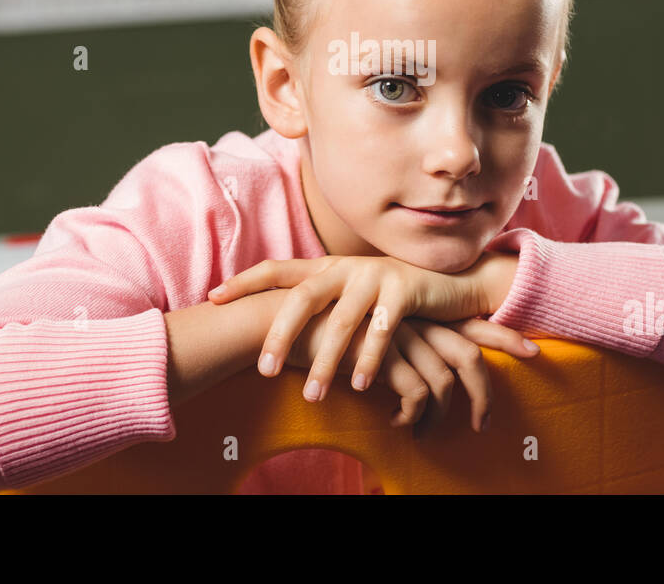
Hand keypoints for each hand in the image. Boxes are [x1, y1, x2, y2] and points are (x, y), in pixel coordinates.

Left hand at [209, 254, 487, 401]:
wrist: (451, 279)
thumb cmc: (390, 295)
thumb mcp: (351, 293)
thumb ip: (320, 303)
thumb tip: (274, 326)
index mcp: (326, 267)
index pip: (277, 268)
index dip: (245, 281)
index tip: (213, 298)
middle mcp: (346, 267)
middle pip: (303, 298)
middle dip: (281, 336)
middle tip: (264, 372)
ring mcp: (375, 276)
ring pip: (342, 321)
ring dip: (326, 362)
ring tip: (314, 397)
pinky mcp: (405, 290)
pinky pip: (382, 331)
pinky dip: (369, 360)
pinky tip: (360, 386)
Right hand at [283, 310, 537, 436]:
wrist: (284, 318)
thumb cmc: (322, 327)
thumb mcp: (364, 329)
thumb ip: (390, 341)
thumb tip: (413, 370)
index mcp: (416, 312)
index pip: (470, 323)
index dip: (501, 336)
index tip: (533, 349)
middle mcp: (415, 322)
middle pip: (469, 356)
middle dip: (486, 392)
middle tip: (486, 423)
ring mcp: (401, 338)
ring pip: (445, 382)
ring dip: (441, 417)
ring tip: (428, 436)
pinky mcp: (384, 357)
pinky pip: (416, 394)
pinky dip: (413, 416)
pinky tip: (399, 426)